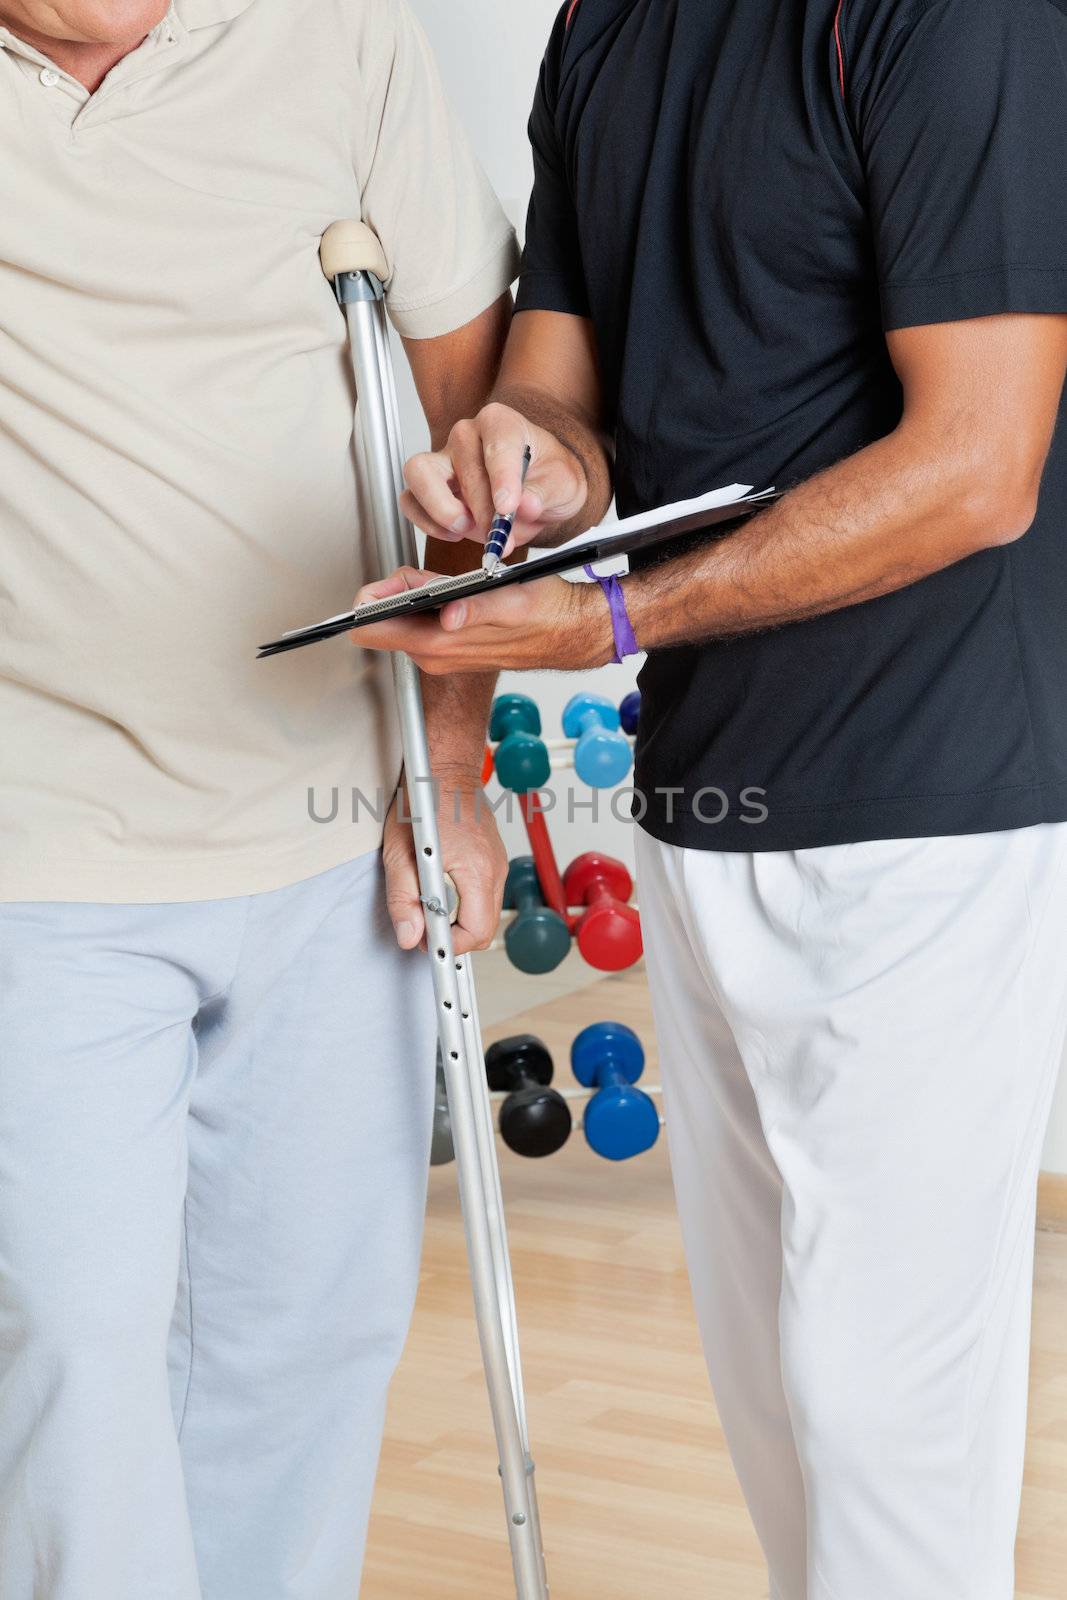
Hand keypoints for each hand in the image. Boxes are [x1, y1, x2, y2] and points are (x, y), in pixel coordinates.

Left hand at [354, 567, 614, 674]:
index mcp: (440, 643)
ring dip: (411, 596)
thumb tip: (448, 617)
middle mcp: (433, 654)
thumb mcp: (511, 600)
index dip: (371, 602)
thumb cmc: (545, 614)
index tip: (385, 584)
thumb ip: (475, 608)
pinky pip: (421, 623)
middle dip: (391, 593)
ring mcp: (440, 653)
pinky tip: (451, 592)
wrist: (570, 631)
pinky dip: (427, 604)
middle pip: (381, 622)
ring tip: (440, 581)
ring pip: (401, 620)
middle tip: (420, 575)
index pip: (371, 630)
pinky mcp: (450, 647)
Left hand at [382, 781, 507, 956]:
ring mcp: (498, 863)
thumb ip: (403, 900)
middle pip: (485, 928)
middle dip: (454, 935)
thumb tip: (410, 937)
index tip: (426, 939)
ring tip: (431, 901)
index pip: (477, 933)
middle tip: (424, 923)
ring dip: (459, 918)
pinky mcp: (495, 858)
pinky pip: (486, 894)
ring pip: (486, 912)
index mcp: (476, 872)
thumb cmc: (423, 803)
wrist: (444, 770)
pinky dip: (466, 900)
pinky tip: (442, 885)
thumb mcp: (399, 855)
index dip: (449, 945)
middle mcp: (495, 870)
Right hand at [402, 403, 589, 555]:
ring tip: (466, 529)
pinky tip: (454, 534)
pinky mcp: (427, 485)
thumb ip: (545, 493)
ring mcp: (442, 458)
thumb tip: (526, 504)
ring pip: (420, 474)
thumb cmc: (547, 478)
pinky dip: (427, 522)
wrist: (538, 492)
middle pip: (464, 468)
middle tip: (500, 538)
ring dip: (441, 509)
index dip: (502, 478)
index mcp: (501, 423)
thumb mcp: (564, 486)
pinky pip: (410, 500)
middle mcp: (467, 434)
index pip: (497, 444)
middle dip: (482, 511)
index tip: (508, 507)